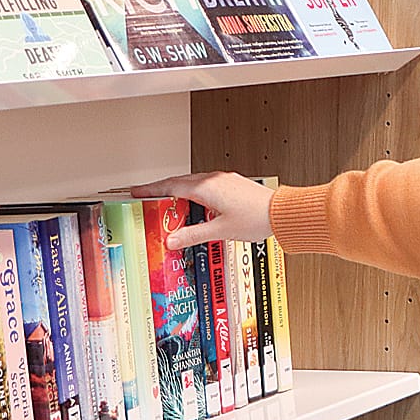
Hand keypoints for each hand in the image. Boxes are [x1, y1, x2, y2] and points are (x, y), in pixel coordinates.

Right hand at [129, 171, 274, 247]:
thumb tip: (172, 240)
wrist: (282, 213)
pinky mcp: (233, 184)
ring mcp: (224, 180)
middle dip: (161, 189)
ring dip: (179, 190)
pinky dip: (194, 192)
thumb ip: (193, 235)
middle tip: (147, 198)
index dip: (151, 190)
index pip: (170, 186)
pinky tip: (197, 204)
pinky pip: (206, 184)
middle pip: (179, 182)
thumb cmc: (256, 218)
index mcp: (206, 188)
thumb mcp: (219, 231)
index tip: (136, 192)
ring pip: (193, 182)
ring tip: (169, 204)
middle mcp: (214, 180)